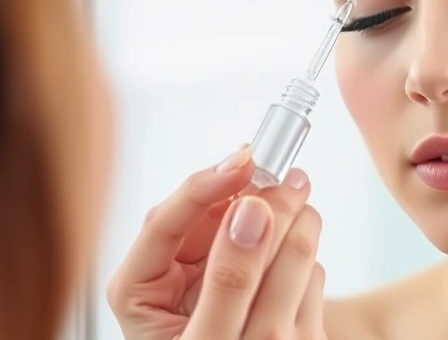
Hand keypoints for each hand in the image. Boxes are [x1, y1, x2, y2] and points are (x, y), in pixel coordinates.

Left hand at [107, 145, 327, 339]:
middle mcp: (172, 273)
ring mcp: (211, 275)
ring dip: (278, 215)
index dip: (206, 183)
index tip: (248, 162)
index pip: (166, 217)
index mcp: (140, 286)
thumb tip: (251, 209)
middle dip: (253, 197)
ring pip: (244, 224)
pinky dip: (292, 244)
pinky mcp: (247, 281)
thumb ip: (230, 277)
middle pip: (209, 214)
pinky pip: (270, 247)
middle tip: (292, 180)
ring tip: (306, 207)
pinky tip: (306, 248)